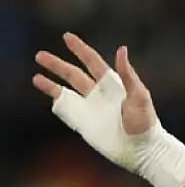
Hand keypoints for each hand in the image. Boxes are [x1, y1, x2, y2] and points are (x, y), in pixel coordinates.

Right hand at [33, 33, 158, 171]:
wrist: (142, 150)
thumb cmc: (145, 123)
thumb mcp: (139, 95)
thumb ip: (127, 74)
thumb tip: (121, 49)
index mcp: (112, 84)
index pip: (92, 62)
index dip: (80, 49)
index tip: (67, 36)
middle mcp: (98, 94)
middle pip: (73, 74)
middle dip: (57, 64)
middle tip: (40, 55)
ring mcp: (90, 108)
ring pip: (66, 91)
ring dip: (51, 83)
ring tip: (36, 77)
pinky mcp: (85, 123)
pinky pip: (66, 110)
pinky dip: (57, 102)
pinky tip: (48, 98)